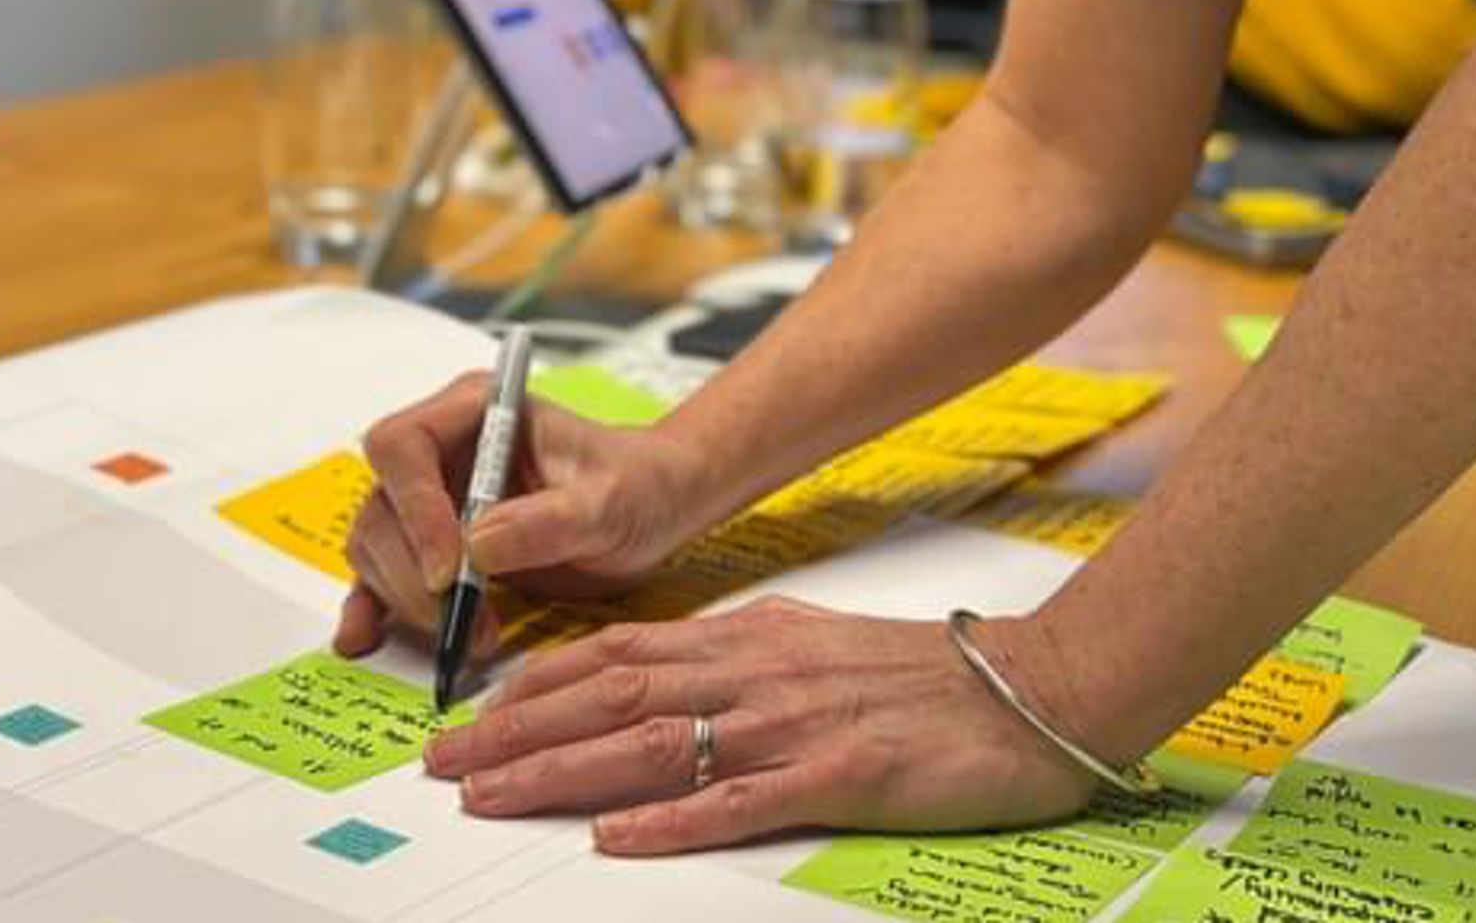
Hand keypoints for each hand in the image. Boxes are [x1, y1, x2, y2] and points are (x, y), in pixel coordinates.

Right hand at [333, 373, 705, 656]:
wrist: (652, 507)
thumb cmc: (635, 484)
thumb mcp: (609, 500)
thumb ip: (550, 520)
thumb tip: (478, 545)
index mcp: (478, 412)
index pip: (404, 446)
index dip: (415, 509)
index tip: (452, 569)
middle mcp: (443, 450)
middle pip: (383, 506)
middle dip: (414, 573)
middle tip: (463, 621)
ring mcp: (433, 499)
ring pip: (377, 545)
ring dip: (409, 600)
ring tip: (471, 636)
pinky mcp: (434, 547)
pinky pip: (384, 575)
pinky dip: (374, 607)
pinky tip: (365, 637)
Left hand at [422, 599, 1099, 853]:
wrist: (1033, 689)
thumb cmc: (925, 677)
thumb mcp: (811, 647)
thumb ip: (734, 660)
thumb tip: (655, 679)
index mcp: (749, 637)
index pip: (616, 654)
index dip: (533, 684)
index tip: (468, 713)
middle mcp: (757, 671)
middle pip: (611, 697)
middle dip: (516, 731)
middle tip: (442, 764)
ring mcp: (795, 723)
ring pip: (654, 743)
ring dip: (562, 771)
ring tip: (492, 796)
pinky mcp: (841, 776)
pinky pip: (741, 801)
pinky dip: (672, 820)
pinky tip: (619, 836)